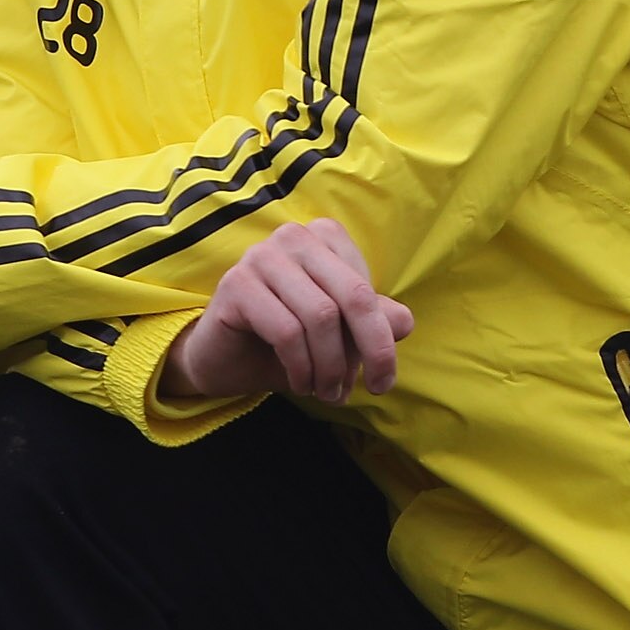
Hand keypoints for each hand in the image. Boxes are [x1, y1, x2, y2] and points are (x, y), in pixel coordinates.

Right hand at [161, 219, 413, 404]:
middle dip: (369, 352)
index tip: (381, 379)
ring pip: (320, 317)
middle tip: (367, 390)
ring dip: (330, 367)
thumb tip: (404, 323)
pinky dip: (301, 367)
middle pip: (352, 298)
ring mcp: (261, 256)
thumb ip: (374, 322)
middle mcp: (294, 237)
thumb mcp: (339, 335)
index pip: (367, 291)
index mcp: (325, 237)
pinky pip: (286, 331)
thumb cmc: (286, 343)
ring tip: (326, 392)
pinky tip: (300, 383)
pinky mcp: (236, 283)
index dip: (380, 341)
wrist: (225, 360)